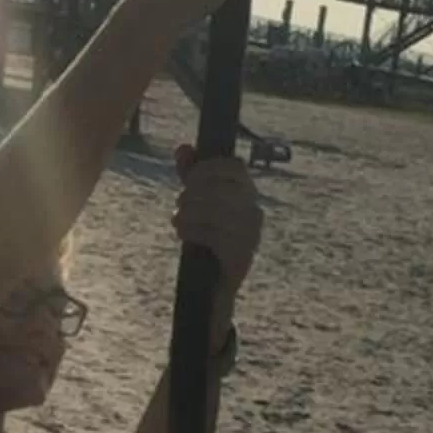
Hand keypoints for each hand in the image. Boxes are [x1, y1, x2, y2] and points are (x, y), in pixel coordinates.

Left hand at [173, 146, 262, 320]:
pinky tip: (182, 232)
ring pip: (214, 212)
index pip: (235, 167)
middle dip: (193, 194)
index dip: (208, 167)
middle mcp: (255, 213)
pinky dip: (192, 230)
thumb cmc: (207, 236)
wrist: (213, 285)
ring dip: (188, 213)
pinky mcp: (240, 257)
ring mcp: (251, 236)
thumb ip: (191, 174)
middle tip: (179, 204)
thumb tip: (183, 147)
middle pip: (219, 190)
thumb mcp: (198, 202)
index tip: (189, 178)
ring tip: (177, 220)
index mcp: (249, 195)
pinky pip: (213, 235)